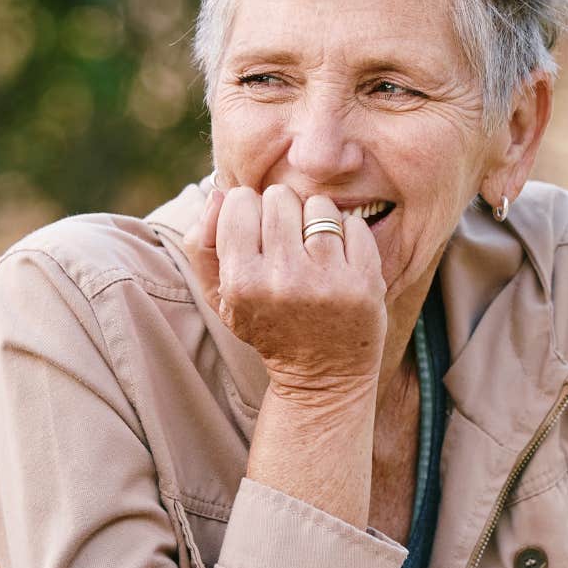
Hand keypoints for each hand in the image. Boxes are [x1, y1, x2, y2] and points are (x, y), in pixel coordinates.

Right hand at [182, 185, 386, 395]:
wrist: (323, 375)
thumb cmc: (267, 326)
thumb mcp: (220, 297)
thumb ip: (202, 244)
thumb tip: (219, 192)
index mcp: (241, 281)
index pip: (240, 201)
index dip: (248, 211)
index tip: (256, 235)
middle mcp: (282, 279)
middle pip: (279, 197)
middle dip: (281, 212)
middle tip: (286, 242)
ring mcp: (327, 280)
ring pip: (318, 206)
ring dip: (316, 221)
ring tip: (313, 251)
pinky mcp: (364, 281)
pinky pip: (354, 224)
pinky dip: (348, 235)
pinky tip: (339, 260)